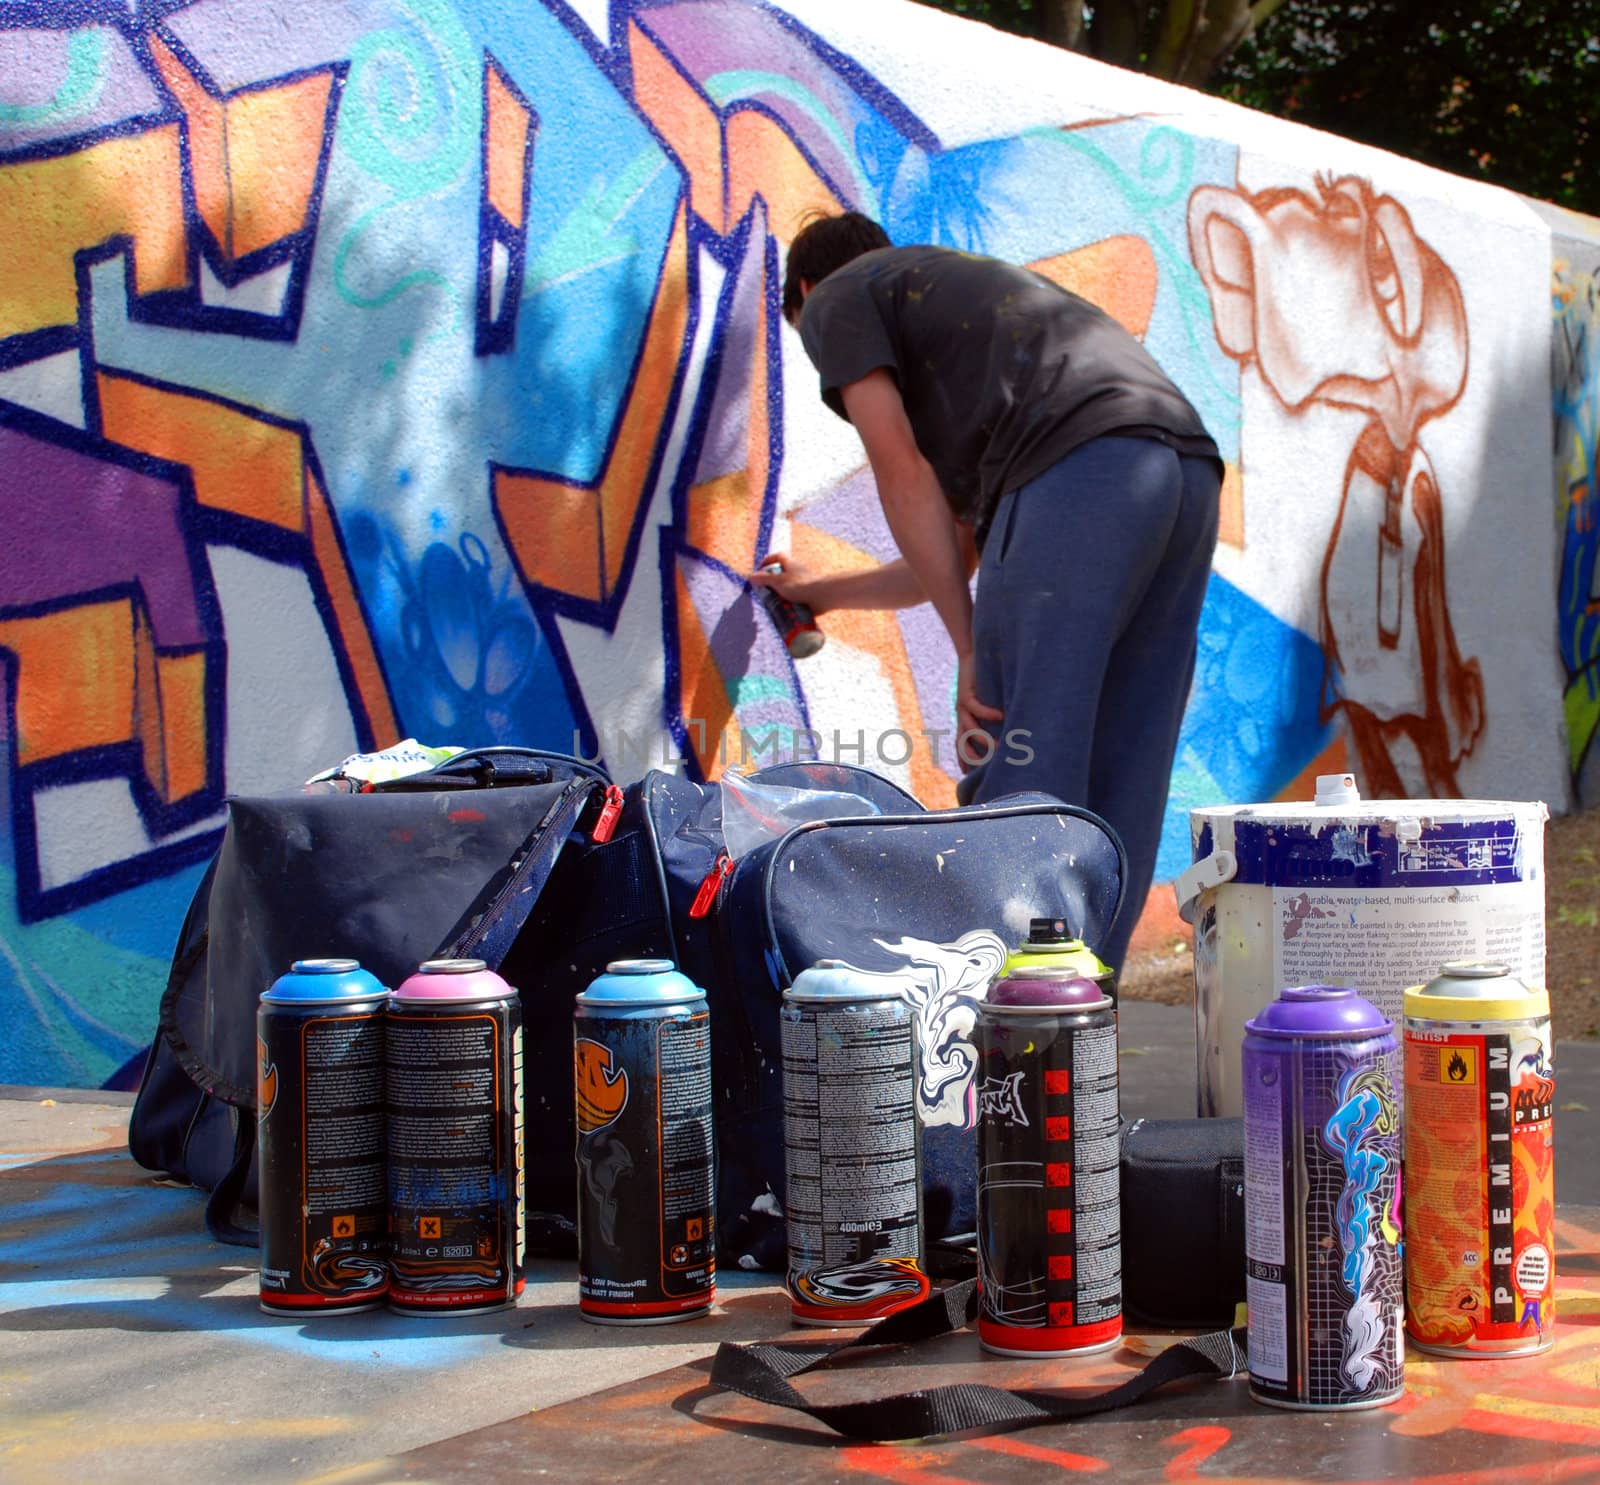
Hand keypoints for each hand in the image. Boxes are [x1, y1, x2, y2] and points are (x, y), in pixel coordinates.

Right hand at [751, 552, 826, 612]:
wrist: (821, 597)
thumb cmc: (799, 585)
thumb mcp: (778, 581)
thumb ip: (764, 579)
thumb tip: (750, 576)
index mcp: (790, 564)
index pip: (778, 556)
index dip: (768, 560)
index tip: (760, 570)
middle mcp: (797, 572)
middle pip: (782, 574)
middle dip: (772, 583)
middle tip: (764, 592)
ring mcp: (803, 584)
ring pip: (788, 588)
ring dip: (780, 595)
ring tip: (773, 605)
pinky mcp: (807, 596)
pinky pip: (795, 599)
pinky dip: (788, 605)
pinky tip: (783, 612)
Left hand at [956, 652, 1002, 771]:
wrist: (971, 655)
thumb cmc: (984, 679)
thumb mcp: (989, 700)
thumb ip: (998, 714)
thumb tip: (1014, 725)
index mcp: (964, 719)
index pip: (962, 744)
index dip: (964, 760)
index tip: (968, 775)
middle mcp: (961, 715)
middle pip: (962, 742)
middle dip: (974, 757)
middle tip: (988, 769)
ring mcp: (962, 705)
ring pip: (970, 728)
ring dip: (984, 739)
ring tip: (999, 747)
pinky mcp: (966, 692)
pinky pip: (976, 707)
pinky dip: (988, 713)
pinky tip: (1001, 716)